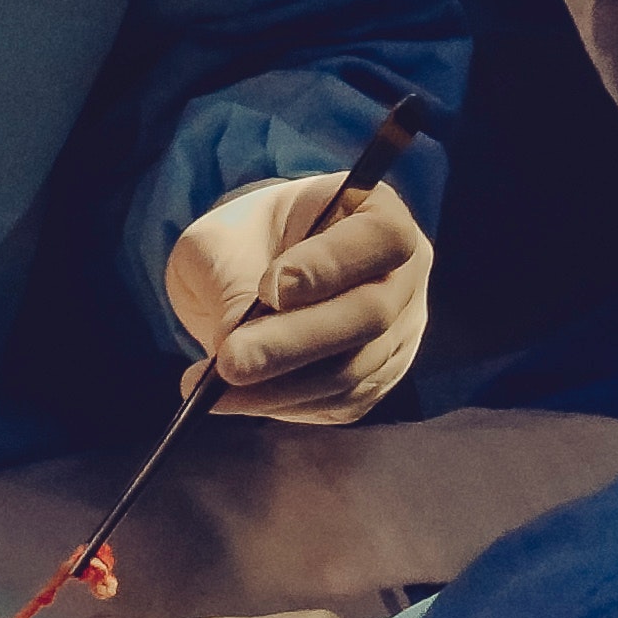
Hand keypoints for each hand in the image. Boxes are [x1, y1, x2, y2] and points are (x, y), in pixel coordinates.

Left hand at [165, 174, 430, 422]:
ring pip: (351, 370)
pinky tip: (235, 398)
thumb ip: (231, 286)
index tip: (270, 288)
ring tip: (214, 385)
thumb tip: (234, 349)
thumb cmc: (240, 241)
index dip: (331, 264)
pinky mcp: (375, 380)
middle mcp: (403, 275)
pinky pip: (337, 403)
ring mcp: (398, 333)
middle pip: (371, 315)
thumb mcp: (220, 243)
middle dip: (294, 342)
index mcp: (376, 212)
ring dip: (279, 385)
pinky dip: (282, 405)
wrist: (248, 274)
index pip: (381, 237)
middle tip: (231, 361)